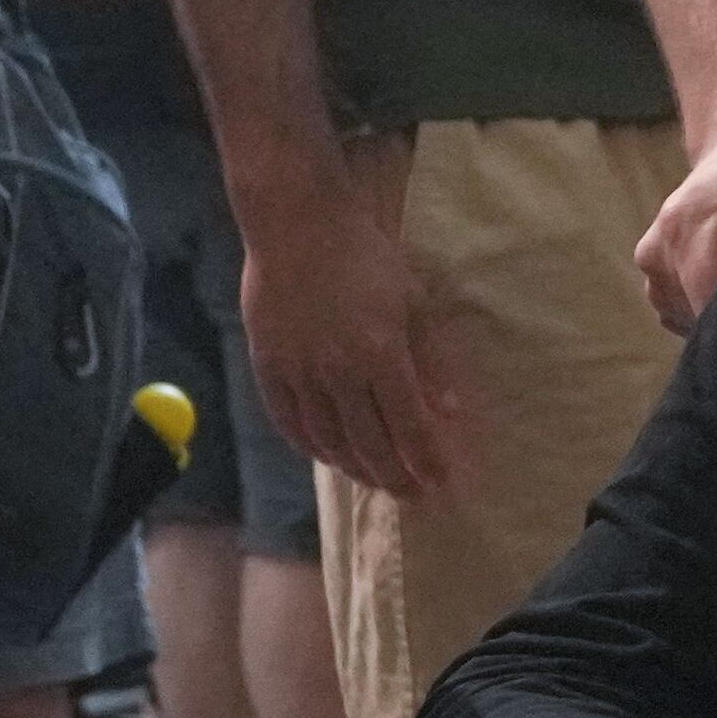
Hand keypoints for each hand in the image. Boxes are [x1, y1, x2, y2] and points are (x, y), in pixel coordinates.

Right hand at [237, 155, 460, 497]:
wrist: (296, 223)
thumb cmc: (364, 256)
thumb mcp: (411, 300)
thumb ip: (430, 359)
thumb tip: (448, 411)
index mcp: (381, 354)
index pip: (409, 426)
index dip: (425, 460)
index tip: (438, 482)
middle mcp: (339, 372)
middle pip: (369, 444)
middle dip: (394, 476)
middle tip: (409, 494)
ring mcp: (299, 372)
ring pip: (328, 440)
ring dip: (354, 467)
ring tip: (372, 478)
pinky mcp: (268, 366)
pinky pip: (288, 422)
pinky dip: (309, 446)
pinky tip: (326, 455)